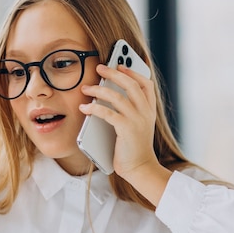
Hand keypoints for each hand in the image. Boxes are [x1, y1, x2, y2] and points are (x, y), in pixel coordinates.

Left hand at [79, 64, 170, 205]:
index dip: (133, 71)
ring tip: (86, 88)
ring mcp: (137, 120)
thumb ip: (129, 111)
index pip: (146, 83)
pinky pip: (108, 113)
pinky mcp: (126, 129)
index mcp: (149, 110)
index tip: (120, 63)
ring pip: (118, 96)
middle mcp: (145, 112)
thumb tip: (110, 96)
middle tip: (99, 67)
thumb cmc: (133, 148)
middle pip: (130, 84)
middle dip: (114, 73)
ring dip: (99, 90)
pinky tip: (84, 108)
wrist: (139, 168)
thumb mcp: (136, 126)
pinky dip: (94, 108)